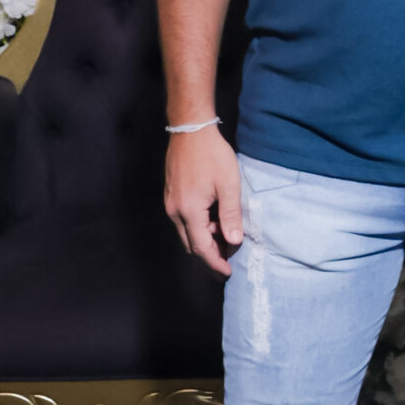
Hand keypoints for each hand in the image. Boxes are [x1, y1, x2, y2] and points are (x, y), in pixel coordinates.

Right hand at [165, 127, 242, 275]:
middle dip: (209, 257)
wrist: (190, 130)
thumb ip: (231, 215)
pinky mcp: (171, 196)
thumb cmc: (212, 155)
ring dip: (204, 242)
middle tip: (228, 263)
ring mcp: (170, 203)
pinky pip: (183, 221)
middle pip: (191, 245)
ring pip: (187, 234)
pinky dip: (198, 228)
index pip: (202, 248)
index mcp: (189, 211)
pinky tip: (213, 223)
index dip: (215, 263)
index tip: (227, 273)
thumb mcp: (228, 185)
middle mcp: (175, 211)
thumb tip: (233, 242)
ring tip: (225, 242)